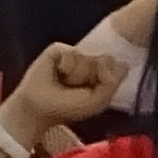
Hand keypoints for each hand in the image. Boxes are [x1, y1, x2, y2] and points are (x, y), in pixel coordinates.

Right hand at [9, 40, 123, 135]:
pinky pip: (71, 53)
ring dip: (76, 75)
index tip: (98, 90)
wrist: (39, 108)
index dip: (110, 77)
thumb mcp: (98, 101)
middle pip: (103, 60)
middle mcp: (89, 61)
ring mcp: (74, 55)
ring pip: (86, 57)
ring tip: (64, 83)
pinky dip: (65, 67)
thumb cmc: (68, 107)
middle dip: (91, 78)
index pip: (118, 65)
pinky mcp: (58, 49)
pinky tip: (57, 74)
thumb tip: (109, 59)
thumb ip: (112, 82)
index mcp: (102, 74)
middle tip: (78, 89)